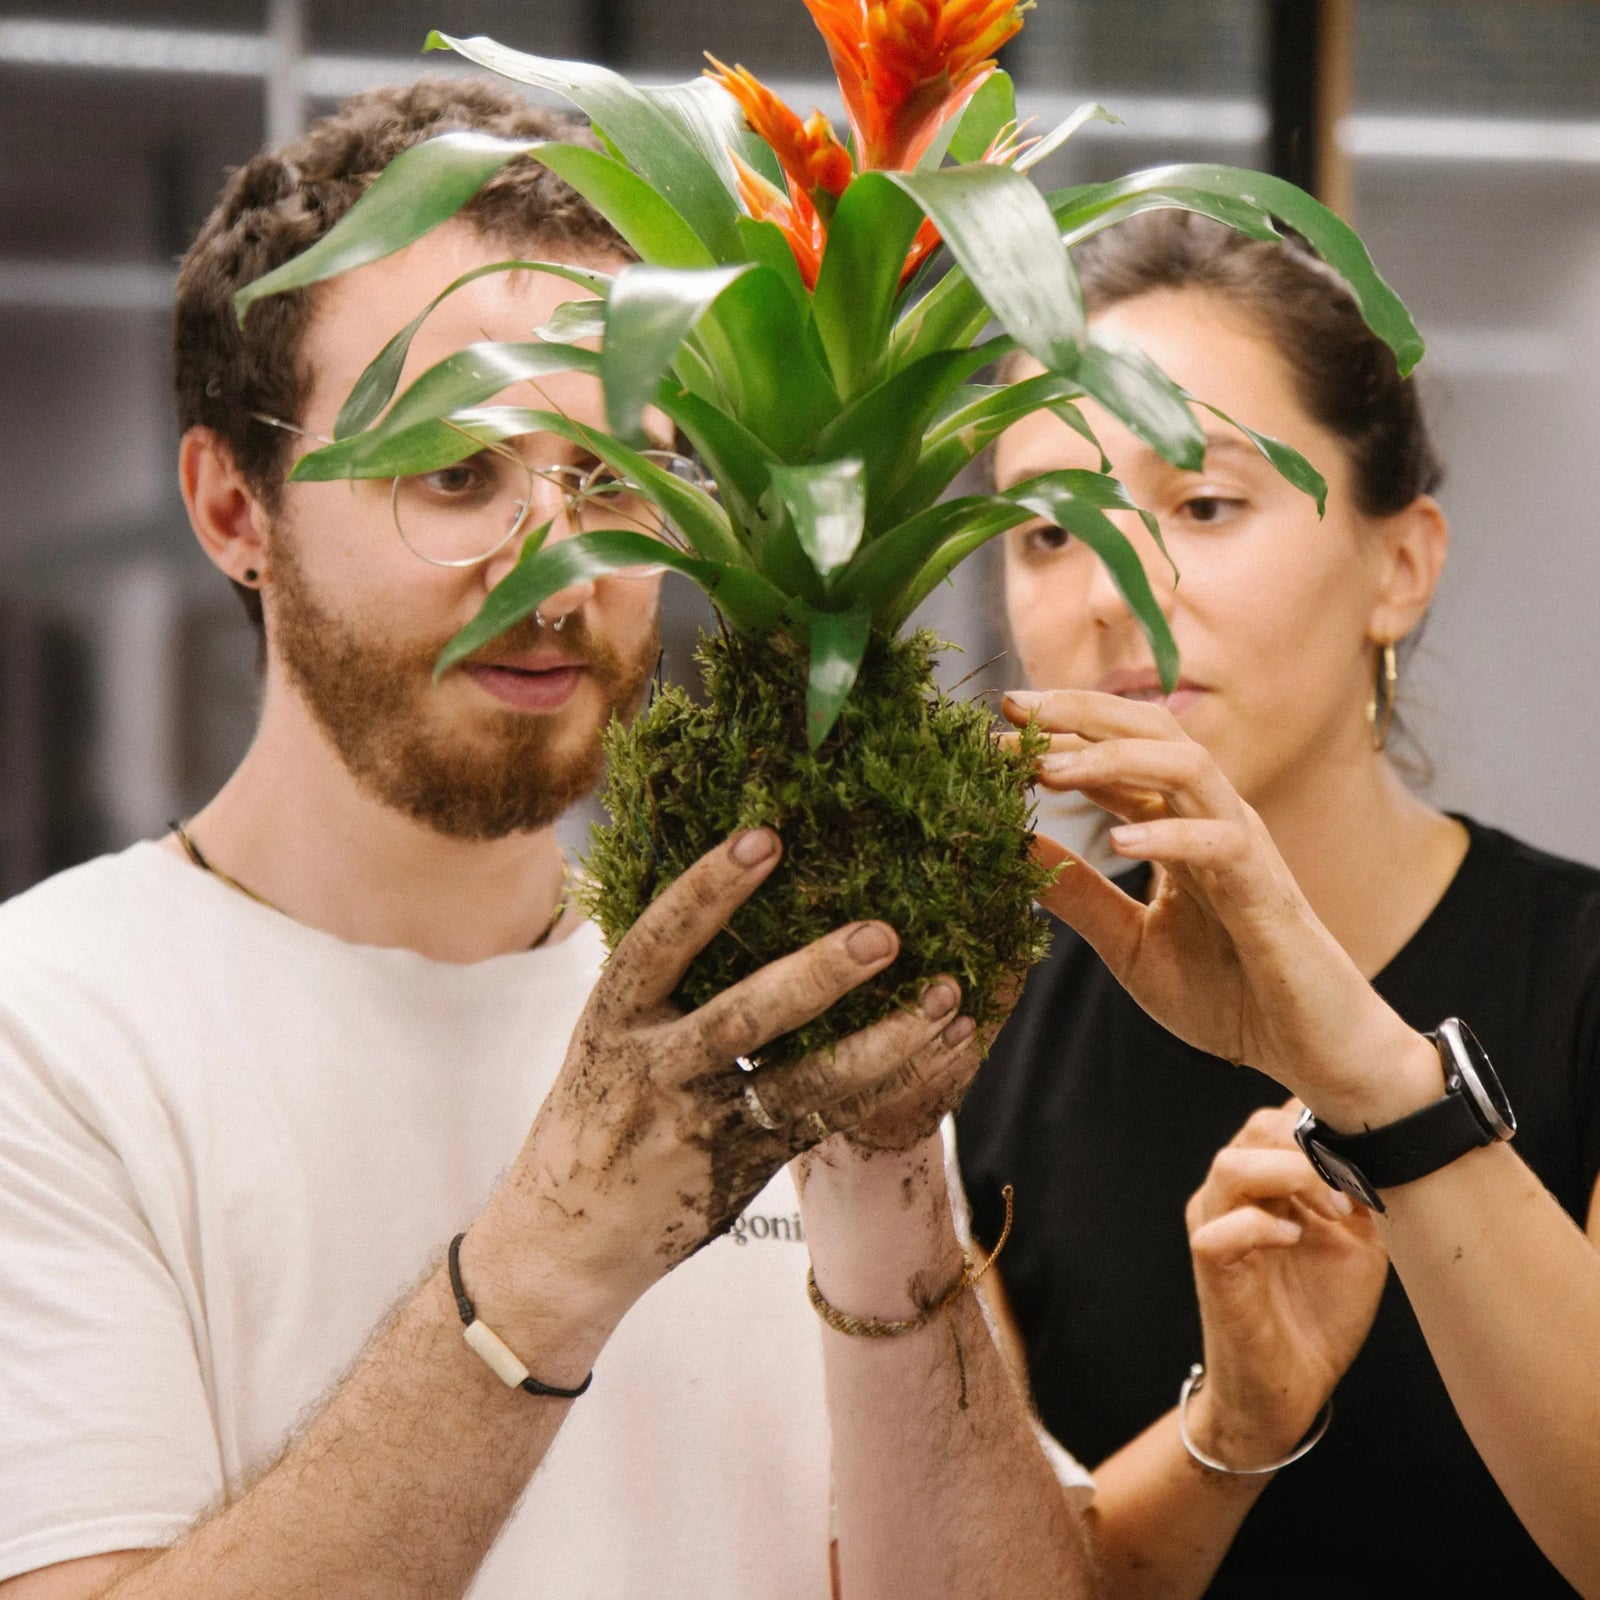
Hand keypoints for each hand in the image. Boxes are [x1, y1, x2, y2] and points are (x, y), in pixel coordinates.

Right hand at [480, 828, 981, 1327]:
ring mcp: (701, 1127)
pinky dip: (887, 1083)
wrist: (566, 1241)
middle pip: (741, 1019)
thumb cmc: (592, 1115)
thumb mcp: (603, 1038)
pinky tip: (937, 1048)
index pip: (658, 943)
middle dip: (814, 975)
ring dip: (880, 1041)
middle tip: (884, 934)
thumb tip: (729, 892)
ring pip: (801, 1083)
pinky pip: (824, 1121)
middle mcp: (654, 1072)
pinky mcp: (742, 1168)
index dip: (708, 889)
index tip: (765, 838)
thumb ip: (660, 985)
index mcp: (609, 1020)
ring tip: (943, 998)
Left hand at [1002, 690, 1440, 1123]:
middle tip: (1011, 709)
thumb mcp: (1130, 944)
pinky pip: (1222, 843)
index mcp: (1177, 825)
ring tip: (1049, 768)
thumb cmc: (1229, 995)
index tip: (994, 729)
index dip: (1057, 735)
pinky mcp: (1269, 889)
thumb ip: (1079, 895)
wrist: (1308, 1052)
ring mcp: (1244, 846)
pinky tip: (1118, 842)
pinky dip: (1170, 835)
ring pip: (1188, 765)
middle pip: (1152, 729)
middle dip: (1080, 713)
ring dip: (1114, 758)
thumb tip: (1017, 846)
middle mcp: (1211, 818)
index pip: (1115, 754)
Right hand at [1185, 1102, 1387, 1463]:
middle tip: (1355, 1189)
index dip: (1322, 1123)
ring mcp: (1215, 1227)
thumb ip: (1363, 1193)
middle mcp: (1232, 1195)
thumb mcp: (1358, 1242)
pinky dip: (1260, 1227)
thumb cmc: (1320, 1312)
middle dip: (1312, 1148)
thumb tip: (1395, 1148)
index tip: (1370, 1154)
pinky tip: (1295, 1240)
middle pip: (1256, 1129)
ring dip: (1290, 1177)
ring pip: (1231, 1167)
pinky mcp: (1211, 1268)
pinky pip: (1219, 1231)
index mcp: (1263, 1182)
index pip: (1279, 1119)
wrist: (1292, 1386)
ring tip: (1333, 1210)